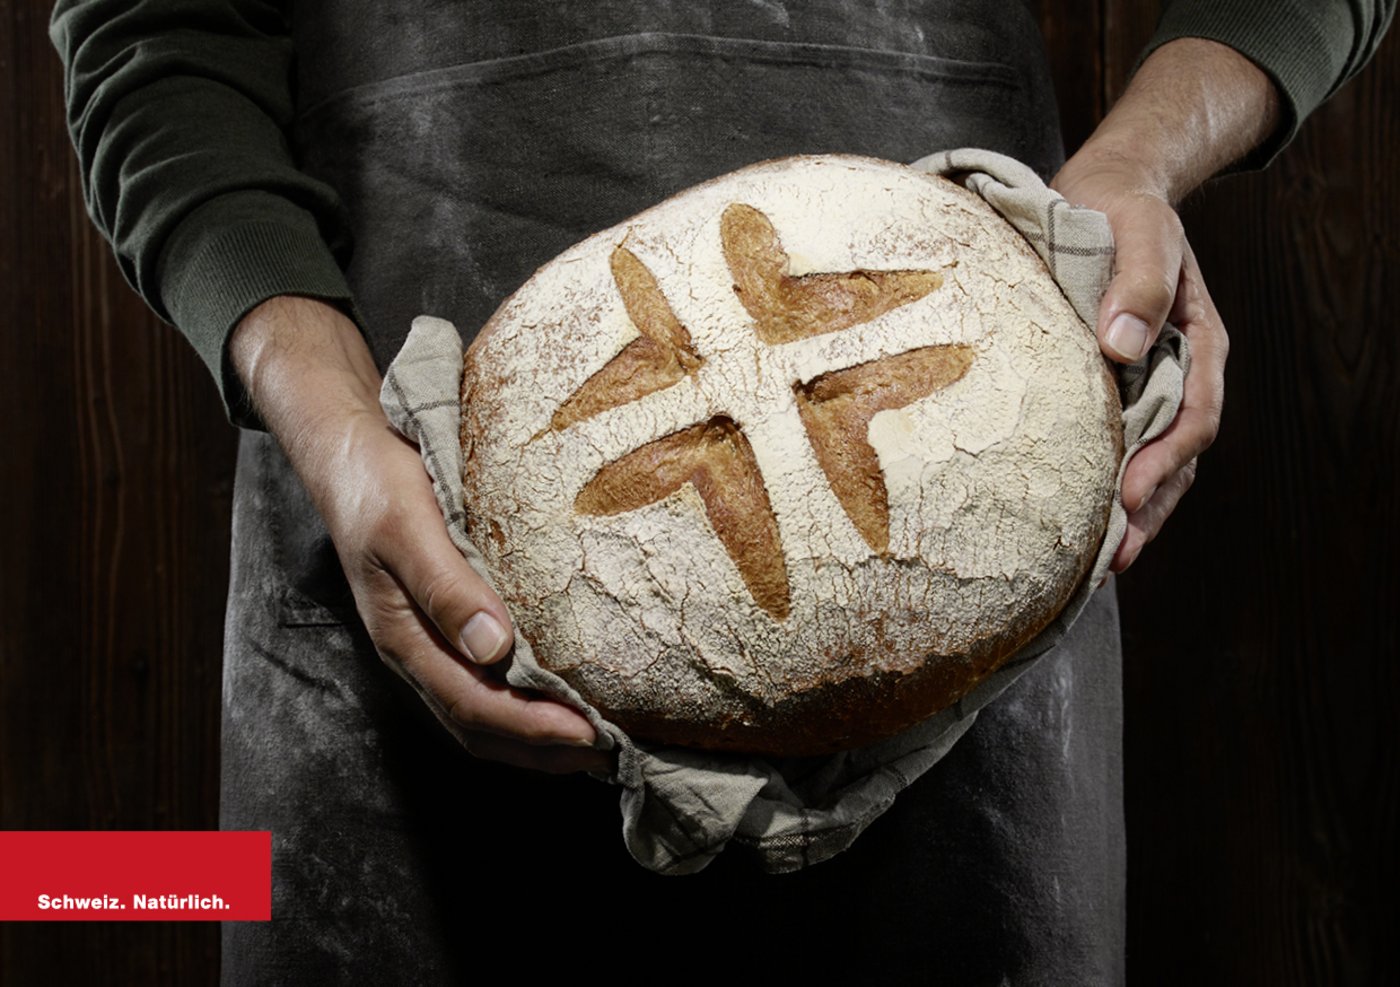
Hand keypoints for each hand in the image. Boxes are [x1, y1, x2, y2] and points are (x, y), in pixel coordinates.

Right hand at [231, 296, 610, 772]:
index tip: (592, 735)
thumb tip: (493, 649)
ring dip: (536, 741)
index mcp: (404, 637)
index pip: (473, 706)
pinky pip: (483, 688)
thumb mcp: (408, 527)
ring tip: (596, 745)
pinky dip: (524, 709)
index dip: (533, 729)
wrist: (349, 455)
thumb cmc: (377, 485)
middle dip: (544, 750)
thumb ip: (447, 587)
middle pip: (480, 728)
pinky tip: (561, 702)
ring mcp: (428, 646)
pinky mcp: (443, 631)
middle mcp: (417, 654)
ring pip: (481, 717)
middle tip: (611, 754)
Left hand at [1049, 38, 1277, 572]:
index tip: (1127, 495)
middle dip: (1151, 508)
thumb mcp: (1139, 230)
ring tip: (1104, 559)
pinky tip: (1080, 516)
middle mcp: (1179, 370)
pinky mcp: (1113, 385)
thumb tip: (1122, 347)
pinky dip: (1107, 480)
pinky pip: (1118, 443)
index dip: (1165, 460)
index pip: (1193, 415)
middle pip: (1178, 454)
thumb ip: (1140, 282)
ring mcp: (1148, 382)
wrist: (1103, 190)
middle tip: (1117, 556)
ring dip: (1133, 510)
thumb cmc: (1123, 208)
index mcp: (1198, 341)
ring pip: (1152, 459)